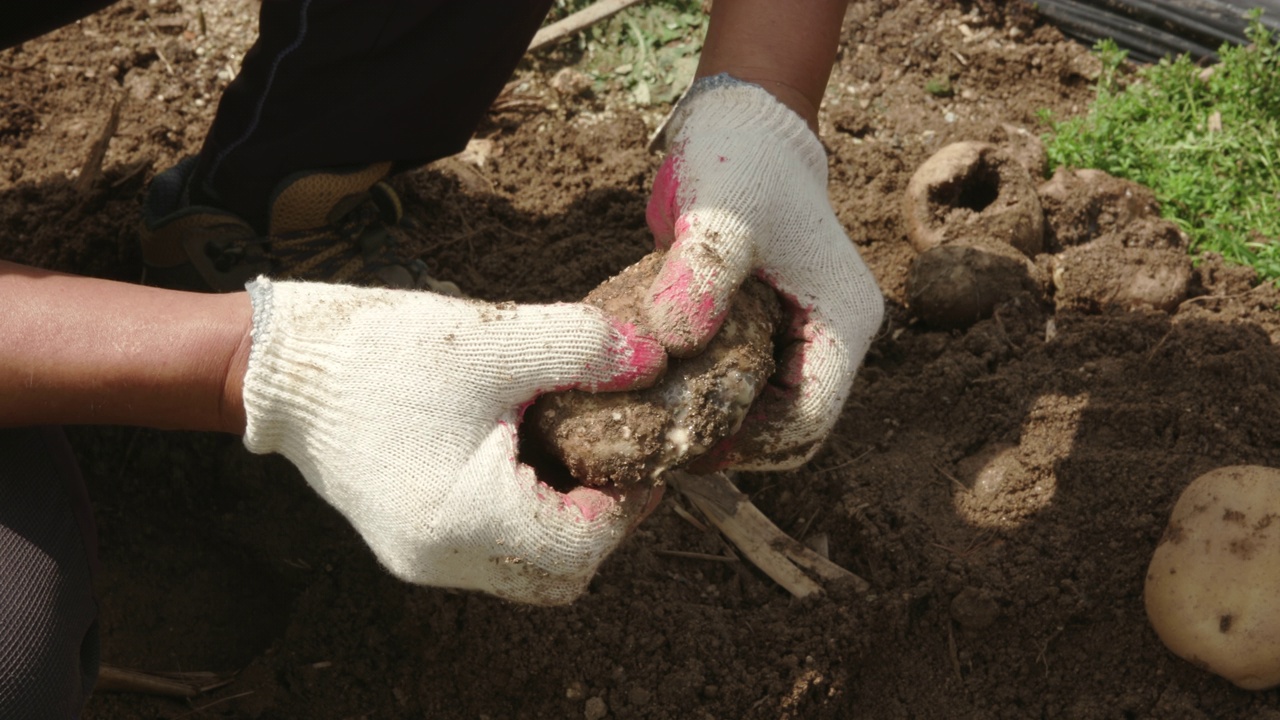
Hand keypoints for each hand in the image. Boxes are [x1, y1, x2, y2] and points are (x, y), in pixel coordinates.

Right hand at [239, 279, 666, 604]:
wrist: (281, 367)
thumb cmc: (381, 350)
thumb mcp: (492, 338)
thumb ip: (582, 348)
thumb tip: (652, 360)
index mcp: (464, 517)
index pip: (583, 542)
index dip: (627, 502)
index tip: (642, 452)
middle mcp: (441, 557)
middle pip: (560, 574)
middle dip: (601, 523)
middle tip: (617, 462)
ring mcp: (420, 558)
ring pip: (527, 570)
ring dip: (564, 525)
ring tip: (575, 458)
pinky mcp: (409, 543)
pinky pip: (491, 554)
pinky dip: (525, 522)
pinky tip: (529, 463)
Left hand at [646, 76, 883, 470]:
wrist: (740, 124)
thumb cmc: (740, 162)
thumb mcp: (719, 211)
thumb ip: (701, 273)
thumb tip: (677, 339)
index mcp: (843, 324)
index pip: (806, 422)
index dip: (746, 445)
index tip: (679, 438)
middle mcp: (829, 340)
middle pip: (787, 431)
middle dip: (728, 443)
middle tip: (659, 441)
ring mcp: (797, 337)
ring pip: (762, 414)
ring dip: (713, 422)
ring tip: (652, 419)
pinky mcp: (765, 330)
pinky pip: (739, 385)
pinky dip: (701, 393)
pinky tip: (654, 387)